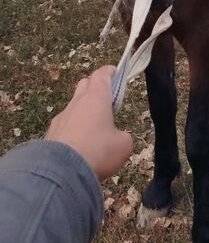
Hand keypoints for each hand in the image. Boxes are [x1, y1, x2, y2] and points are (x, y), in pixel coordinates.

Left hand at [45, 65, 132, 179]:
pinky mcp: (51, 133)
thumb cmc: (98, 150)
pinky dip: (72, 129)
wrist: (62, 170)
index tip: (115, 73)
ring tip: (92, 128)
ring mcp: (62, 117)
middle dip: (95, 87)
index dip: (110, 72)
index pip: (102, 74)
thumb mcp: (123, 145)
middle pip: (85, 84)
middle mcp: (77, 102)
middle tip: (105, 100)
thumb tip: (119, 139)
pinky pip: (64, 124)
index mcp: (96, 97)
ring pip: (74, 105)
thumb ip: (124, 137)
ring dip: (83, 111)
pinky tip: (78, 145)